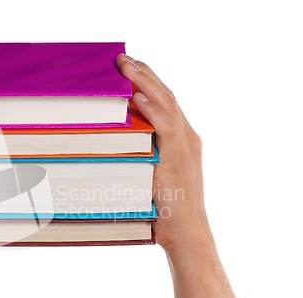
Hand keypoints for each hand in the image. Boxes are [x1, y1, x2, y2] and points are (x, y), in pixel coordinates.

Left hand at [117, 54, 213, 254]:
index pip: (165, 101)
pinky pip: (166, 129)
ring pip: (167, 106)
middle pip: (166, 96)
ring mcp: (185, 147)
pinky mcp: (178, 160)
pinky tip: (137, 98)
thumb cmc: (167, 207)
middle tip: (124, 59)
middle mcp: (187, 137)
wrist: (187, 233)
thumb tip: (115, 144)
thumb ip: (142, 153)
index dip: (149, 82)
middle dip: (145, 75)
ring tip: (126, 67)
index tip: (130, 67)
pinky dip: (153, 112)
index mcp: (182, 138)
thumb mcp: (153, 173)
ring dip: (146, 84)